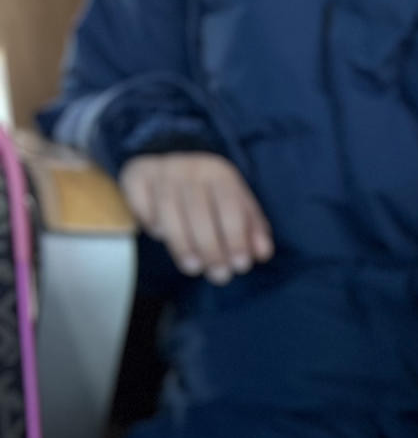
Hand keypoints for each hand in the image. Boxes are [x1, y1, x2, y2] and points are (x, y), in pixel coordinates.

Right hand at [119, 152, 274, 283]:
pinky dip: (149, 221)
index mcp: (219, 173)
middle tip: (219, 276)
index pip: (230, 204)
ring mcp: (160, 170)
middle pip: (198, 210)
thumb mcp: (237, 206)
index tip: (240, 265)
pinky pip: (140, 202)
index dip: (237, 237)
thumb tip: (262, 253)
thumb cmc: (211, 196)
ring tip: (194, 268)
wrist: (172, 162)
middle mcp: (189, 167)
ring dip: (182, 243)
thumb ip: (252, 230)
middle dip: (210, 248)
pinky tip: (160, 236)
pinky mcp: (135, 175)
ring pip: (168, 209)